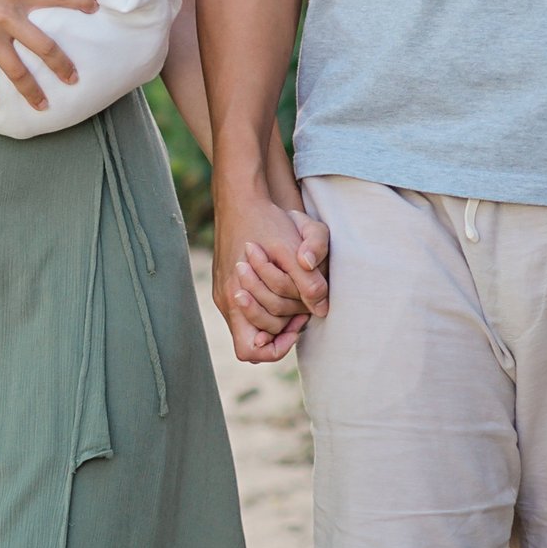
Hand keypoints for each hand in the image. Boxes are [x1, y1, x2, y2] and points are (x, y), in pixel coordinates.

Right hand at [212, 182, 329, 362]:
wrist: (241, 196)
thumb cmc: (265, 220)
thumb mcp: (291, 249)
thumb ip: (308, 282)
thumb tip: (321, 310)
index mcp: (234, 297)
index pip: (250, 350)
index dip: (275, 348)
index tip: (296, 327)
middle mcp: (225, 300)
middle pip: (256, 339)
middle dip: (282, 330)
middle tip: (304, 313)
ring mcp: (225, 292)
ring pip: (254, 324)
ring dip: (278, 316)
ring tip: (298, 297)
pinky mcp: (229, 282)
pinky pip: (250, 307)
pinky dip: (270, 304)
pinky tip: (287, 287)